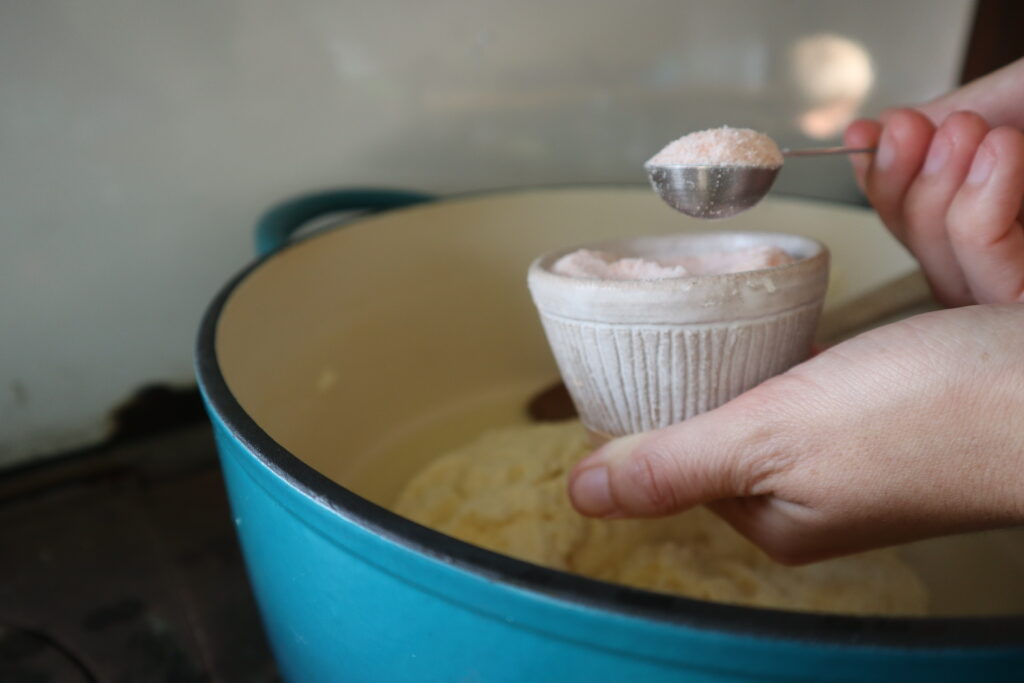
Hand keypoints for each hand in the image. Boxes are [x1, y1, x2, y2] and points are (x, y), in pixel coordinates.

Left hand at [568, 305, 1023, 563]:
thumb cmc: (928, 414)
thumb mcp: (774, 437)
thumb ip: (676, 464)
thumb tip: (584, 493)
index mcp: (773, 518)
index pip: (676, 462)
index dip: (646, 408)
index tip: (626, 349)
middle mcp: (811, 495)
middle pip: (722, 425)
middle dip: (698, 372)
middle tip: (673, 309)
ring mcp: (855, 454)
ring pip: (768, 397)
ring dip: (747, 353)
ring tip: (724, 305)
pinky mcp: (893, 411)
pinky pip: (817, 377)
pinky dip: (796, 347)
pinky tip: (792, 318)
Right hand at [843, 58, 1023, 305]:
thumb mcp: (995, 105)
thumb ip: (931, 128)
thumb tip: (862, 136)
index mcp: (990, 219)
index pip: (913, 226)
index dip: (880, 184)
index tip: (865, 134)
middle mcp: (999, 262)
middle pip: (920, 259)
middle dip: (902, 187)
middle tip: (912, 129)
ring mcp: (1011, 288)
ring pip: (944, 279)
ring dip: (938, 196)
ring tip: (968, 131)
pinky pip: (988, 278)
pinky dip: (977, 212)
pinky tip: (999, 152)